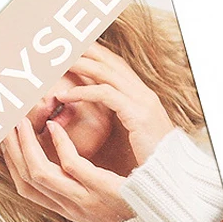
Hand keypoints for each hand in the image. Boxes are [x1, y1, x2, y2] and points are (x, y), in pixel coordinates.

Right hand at [2, 117, 134, 221]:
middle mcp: (71, 206)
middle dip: (10, 151)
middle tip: (4, 124)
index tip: (5, 141)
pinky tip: (56, 128)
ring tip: (20, 122)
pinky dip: (59, 145)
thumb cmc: (134, 206)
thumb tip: (66, 164)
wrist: (163, 221)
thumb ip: (82, 185)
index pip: (26, 188)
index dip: (11, 164)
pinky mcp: (103, 189)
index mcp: (68, 209)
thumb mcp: (101, 200)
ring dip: (26, 145)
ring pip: (40, 173)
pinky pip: (72, 166)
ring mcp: (85, 199)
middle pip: (26, 179)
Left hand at [57, 43, 173, 164]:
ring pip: (105, 71)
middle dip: (82, 50)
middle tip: (56, 47)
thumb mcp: (133, 132)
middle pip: (109, 60)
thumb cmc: (150, 159)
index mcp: (142, 95)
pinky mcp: (137, 115)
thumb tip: (101, 111)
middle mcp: (143, 93)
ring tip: (52, 67)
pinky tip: (63, 97)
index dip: (93, 53)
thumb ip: (120, 116)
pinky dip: (82, 92)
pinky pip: (105, 94)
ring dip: (77, 65)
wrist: (171, 174)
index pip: (116, 64)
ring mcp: (142, 102)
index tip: (69, 49)